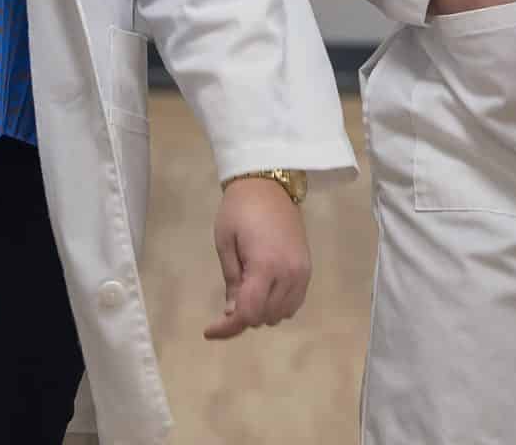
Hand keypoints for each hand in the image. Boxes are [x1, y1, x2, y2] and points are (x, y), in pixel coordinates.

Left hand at [204, 178, 310, 340]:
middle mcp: (289, 274)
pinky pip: (294, 303)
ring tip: (246, 293)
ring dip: (261, 312)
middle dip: (243, 316)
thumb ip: (232, 281)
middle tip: (227, 304)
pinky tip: (263, 292)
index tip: (209, 331)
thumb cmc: (239, 210)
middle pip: (264, 317)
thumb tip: (233, 313)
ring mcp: (302, 273)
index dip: (228, 327)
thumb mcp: (225, 244)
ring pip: (281, 314)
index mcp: (265, 266)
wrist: (269, 185)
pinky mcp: (307, 270)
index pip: (249, 313)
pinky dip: (277, 305)